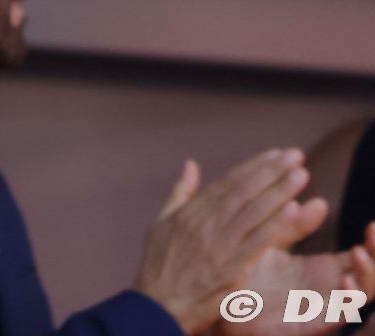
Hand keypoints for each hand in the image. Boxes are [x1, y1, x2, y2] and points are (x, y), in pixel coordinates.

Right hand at [135, 149, 320, 331]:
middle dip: (272, 172)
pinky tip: (292, 209)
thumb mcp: (161, 223)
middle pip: (245, 192)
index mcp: (191, 212)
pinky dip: (275, 224)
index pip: (228, 182)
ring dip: (280, 192)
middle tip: (295, 155)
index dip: (254, 167)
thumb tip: (191, 164)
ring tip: (301, 175)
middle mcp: (206, 223)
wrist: (158, 304)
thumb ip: (180, 192)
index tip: (276, 154)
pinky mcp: (231, 267)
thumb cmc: (160, 265)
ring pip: (254, 212)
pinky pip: (257, 242)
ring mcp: (219, 245)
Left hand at [214, 220, 374, 334]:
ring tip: (357, 251)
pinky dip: (347, 301)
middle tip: (372, 231)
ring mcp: (320, 307)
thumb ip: (294, 224)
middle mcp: (328, 290)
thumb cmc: (247, 270)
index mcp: (324, 270)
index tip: (373, 224)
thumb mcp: (271, 241)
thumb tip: (320, 202)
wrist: (218, 299)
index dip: (373, 243)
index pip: (362, 258)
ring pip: (360, 297)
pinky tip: (346, 281)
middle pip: (370, 277)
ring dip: (367, 276)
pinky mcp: (306, 324)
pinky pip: (336, 317)